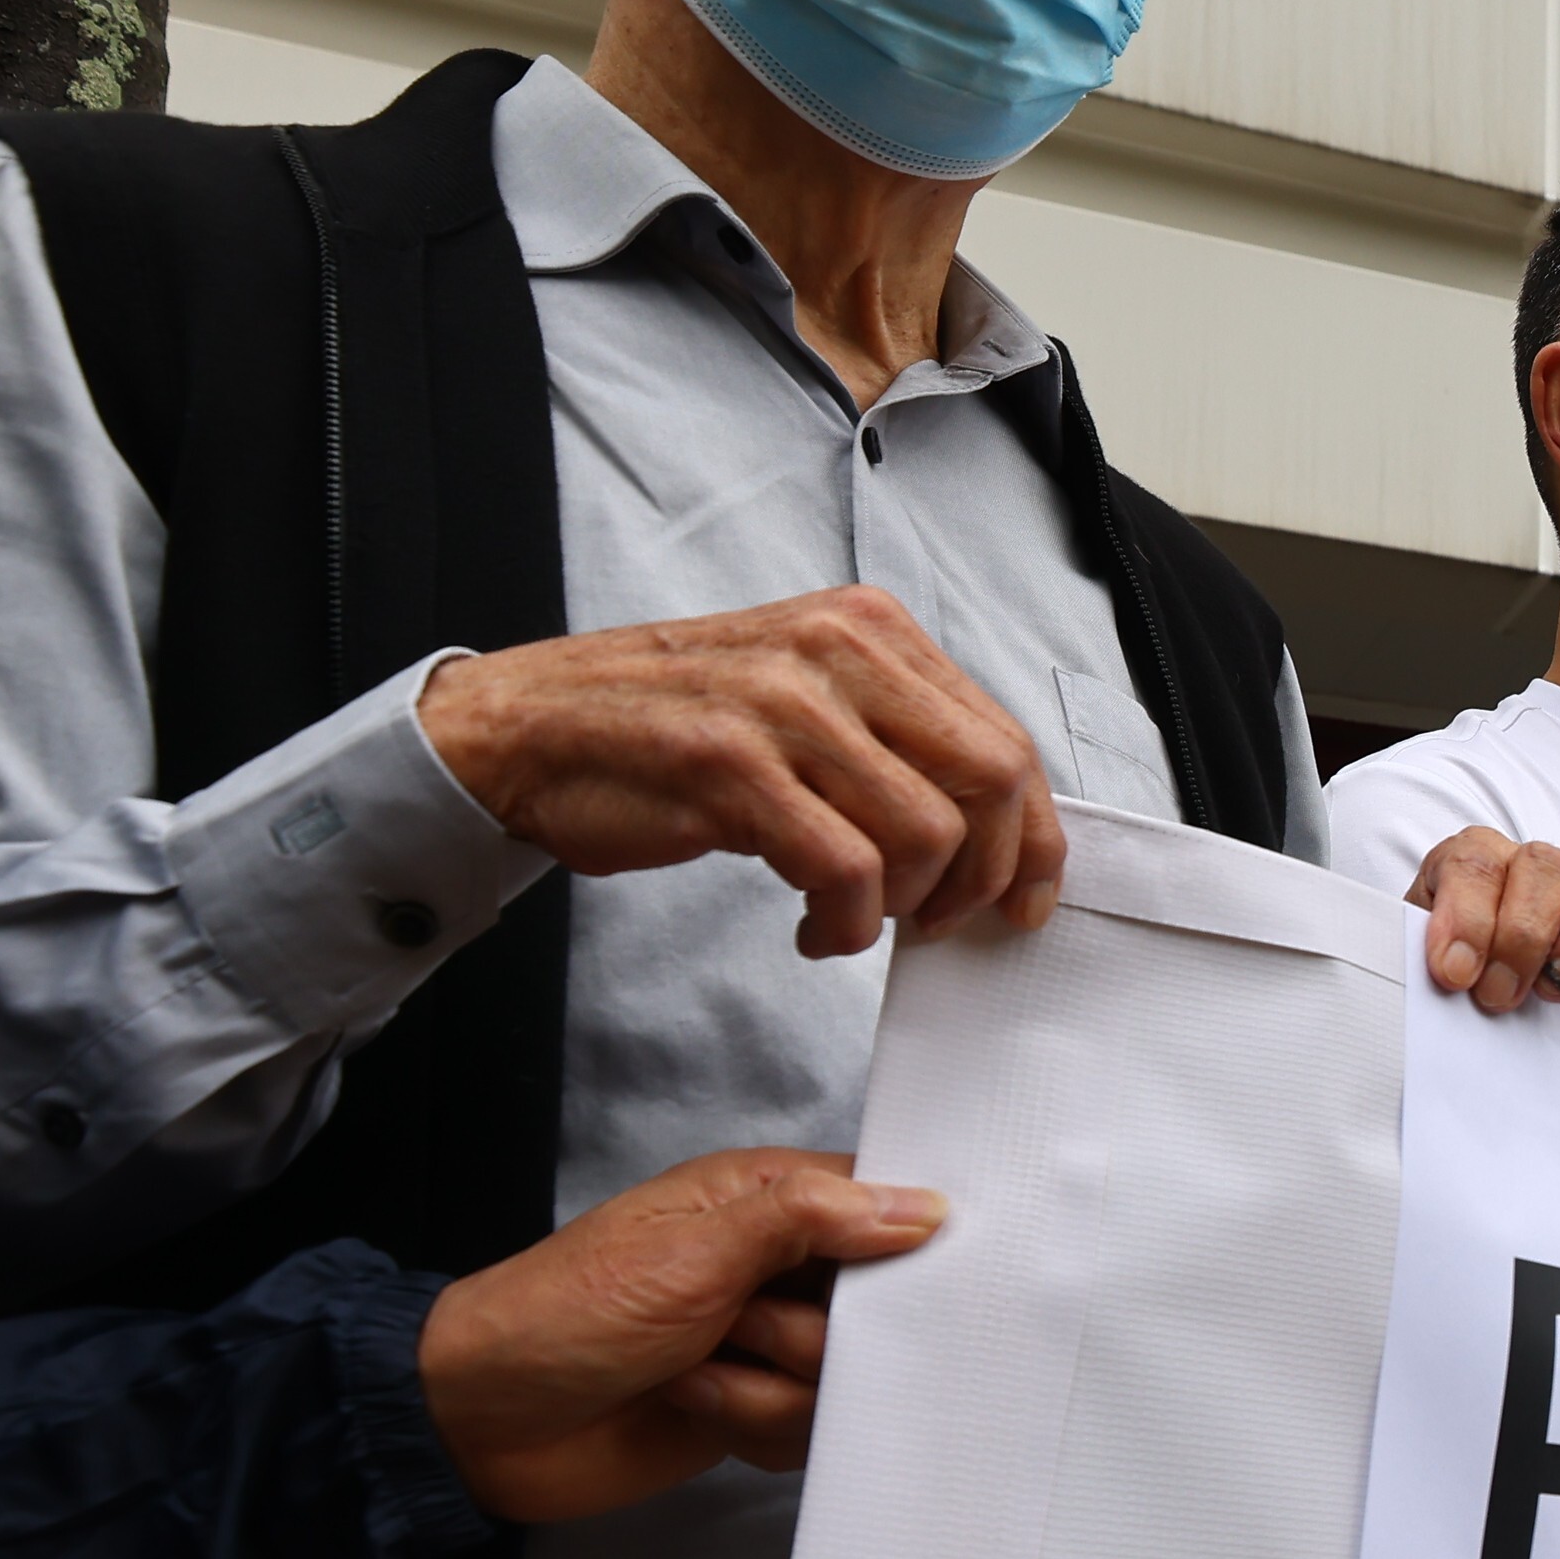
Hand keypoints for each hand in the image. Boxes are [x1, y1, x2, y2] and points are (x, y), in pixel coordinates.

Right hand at [418, 591, 1060, 959]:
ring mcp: (781, 704)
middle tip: (938, 922)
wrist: (525, 729)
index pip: (1004, 739)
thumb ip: (896, 737)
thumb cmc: (671, 726)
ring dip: (905, 906)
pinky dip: (847, 924)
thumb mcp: (803, 698)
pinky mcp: (730, 767)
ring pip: (926, 833)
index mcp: (868, 628)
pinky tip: (814, 930)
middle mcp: (836, 649)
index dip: (1034, 837)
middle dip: (985, 877)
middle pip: (990, 782)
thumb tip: (995, 825)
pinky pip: (846, 870)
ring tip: (857, 920)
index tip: (1026, 900)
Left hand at [418, 1147, 948, 1522]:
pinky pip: (815, 1431)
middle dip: (814, 1337)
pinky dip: (759, 1431)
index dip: (904, 1244)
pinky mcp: (760, 1410)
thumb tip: (921, 1206)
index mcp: (763, 1202)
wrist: (486, 1423)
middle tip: (739, 1330)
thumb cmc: (567, 1314)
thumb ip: (807, 1220)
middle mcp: (778, 1268)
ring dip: (767, 1389)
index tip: (886, 1281)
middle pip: (880, 1307)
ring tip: (693, 1376)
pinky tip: (697, 1413)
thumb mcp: (689, 1253)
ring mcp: (770, 1344)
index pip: (884, 1205)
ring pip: (847, 1379)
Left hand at [1407, 827, 1559, 1011]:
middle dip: (1523, 935)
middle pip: (1546, 864)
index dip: (1467, 915)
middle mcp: (1535, 874)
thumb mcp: (1416, 974)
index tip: (1454, 975)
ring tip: (1559, 990)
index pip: (1475, 861)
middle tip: (1499, 997)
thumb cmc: (1445, 991)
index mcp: (1471, 869)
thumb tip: (1440, 980)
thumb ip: (1417, 965)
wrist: (1473, 1012)